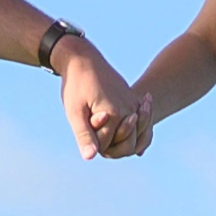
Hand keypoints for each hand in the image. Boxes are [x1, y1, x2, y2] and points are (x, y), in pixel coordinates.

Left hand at [56, 40, 151, 161]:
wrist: (83, 59)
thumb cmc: (76, 85)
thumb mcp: (74, 111)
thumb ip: (84, 135)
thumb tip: (90, 157)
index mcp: (115, 114)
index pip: (105, 146)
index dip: (91, 143)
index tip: (83, 125)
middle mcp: (130, 110)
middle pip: (127, 145)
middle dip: (110, 146)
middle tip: (95, 135)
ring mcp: (134, 104)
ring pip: (136, 136)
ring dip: (124, 140)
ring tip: (108, 134)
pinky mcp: (133, 100)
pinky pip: (140, 124)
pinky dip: (134, 132)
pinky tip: (128, 130)